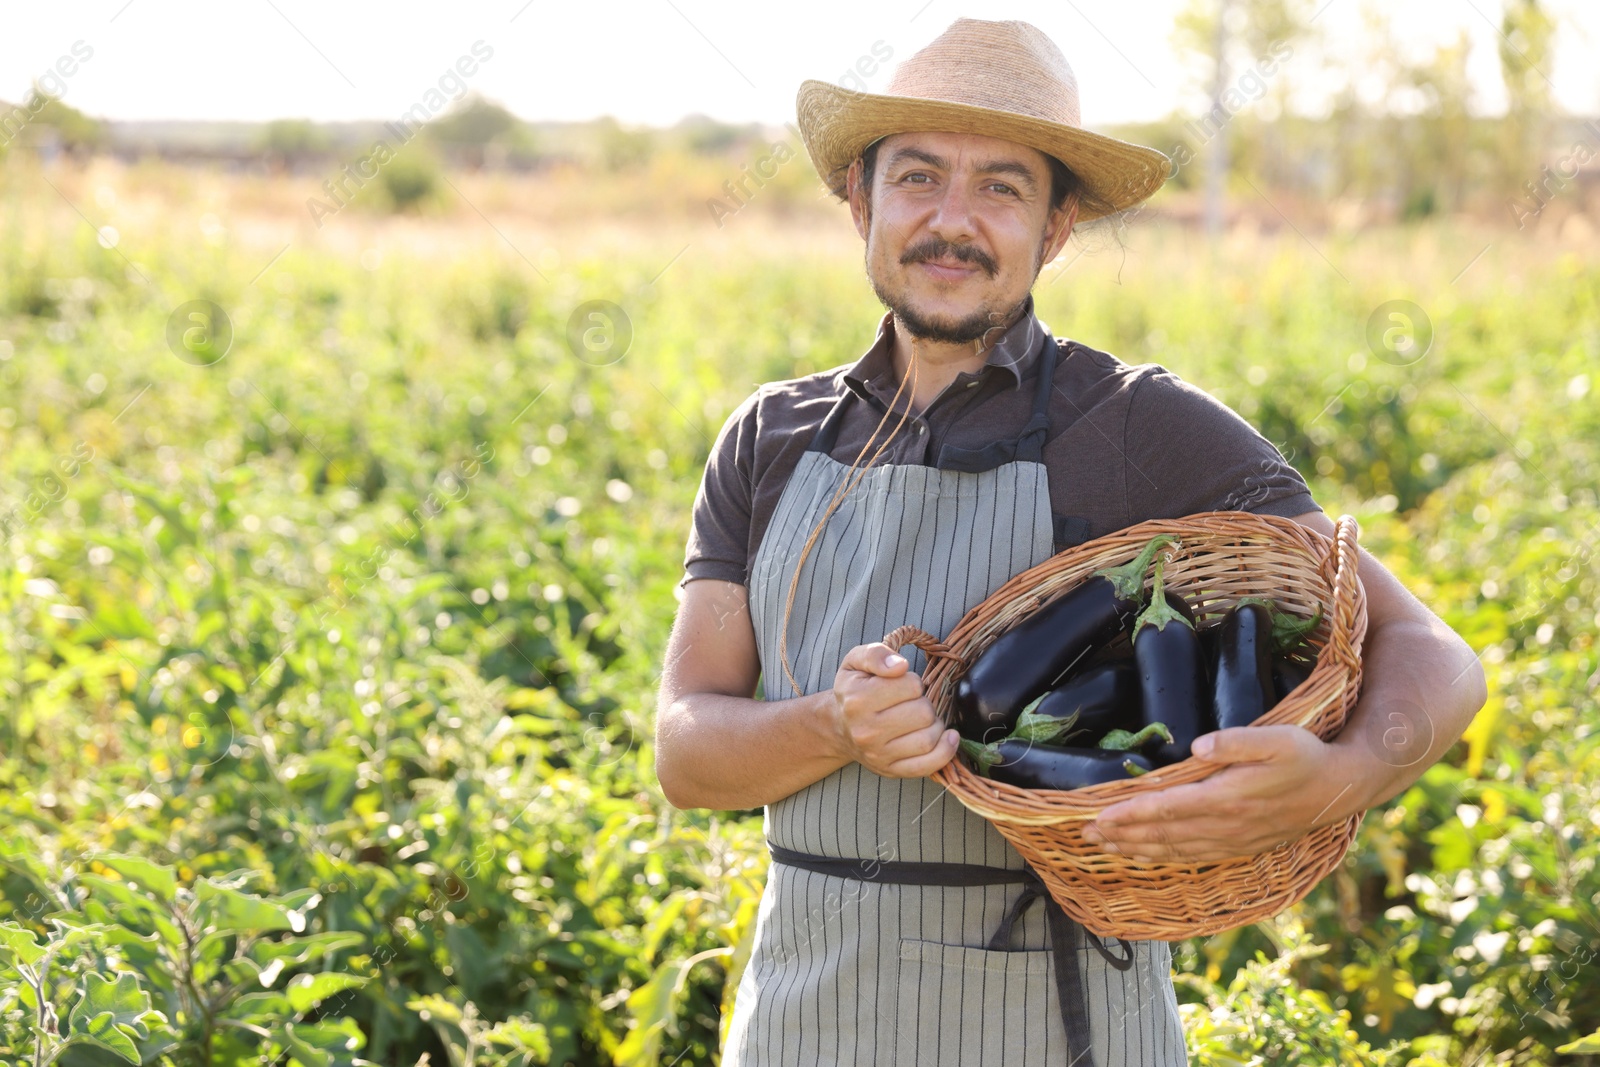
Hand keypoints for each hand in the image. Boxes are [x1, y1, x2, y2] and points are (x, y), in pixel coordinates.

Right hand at [831, 642, 959, 777]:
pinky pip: (927, 765)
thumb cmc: (854, 690)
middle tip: (913, 703)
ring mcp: (878, 754)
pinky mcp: (890, 770)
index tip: (903, 686)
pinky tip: (948, 737)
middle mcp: (865, 731)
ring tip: (923, 719)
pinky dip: (946, 751)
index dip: (913, 682)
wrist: (840, 727)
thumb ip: (876, 654)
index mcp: (857, 700)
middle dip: (925, 703)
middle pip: (923, 713)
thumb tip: (900, 666)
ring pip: (928, 738)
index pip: (911, 686)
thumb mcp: (855, 661)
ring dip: (935, 725)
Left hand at [1080, 725, 1370, 862]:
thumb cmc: (1305, 756)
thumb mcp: (1277, 738)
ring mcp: (1233, 840)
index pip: (1168, 808)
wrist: (1339, 788)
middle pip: (1163, 834)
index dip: (1131, 814)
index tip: (1099, 816)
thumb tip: (1199, 745)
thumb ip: (1236, 741)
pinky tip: (1147, 856)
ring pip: (1175, 849)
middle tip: (1085, 834)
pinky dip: (1165, 857)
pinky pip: (1194, 856)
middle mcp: (1226, 825)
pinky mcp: (1240, 846)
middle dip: (1122, 835)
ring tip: (1104, 846)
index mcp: (1228, 797)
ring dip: (1137, 849)